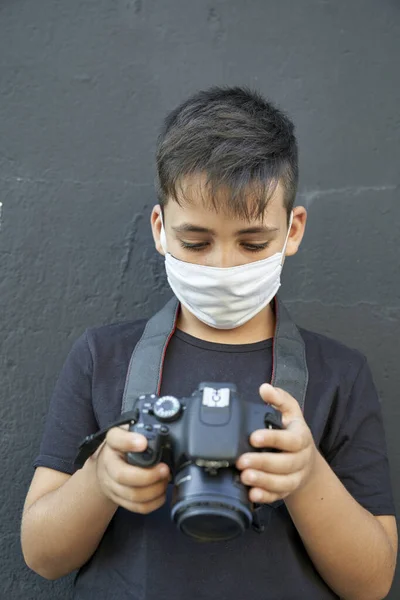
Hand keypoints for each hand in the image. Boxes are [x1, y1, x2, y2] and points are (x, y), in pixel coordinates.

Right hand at [94, 425, 169, 513]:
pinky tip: (161, 493)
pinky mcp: (118, 498)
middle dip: (148, 475)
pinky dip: (152, 503)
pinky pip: (136, 507)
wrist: (107, 463)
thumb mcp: (131, 431)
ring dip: (153, 490)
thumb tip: (163, 433)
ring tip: (165, 480)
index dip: (129, 442)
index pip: (115, 439)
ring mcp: (111, 484)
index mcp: (112, 442)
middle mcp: (108, 463)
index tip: (143, 443)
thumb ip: (142, 430)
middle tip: (164, 469)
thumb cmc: (125, 445)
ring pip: (131, 494)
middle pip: (122, 475)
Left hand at [236, 383, 316, 503]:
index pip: (291, 440)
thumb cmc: (292, 432)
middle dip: (263, 463)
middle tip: (241, 461)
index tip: (253, 437)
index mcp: (301, 437)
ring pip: (283, 482)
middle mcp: (301, 459)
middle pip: (285, 464)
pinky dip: (266, 496)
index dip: (273, 439)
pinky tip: (252, 494)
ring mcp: (295, 477)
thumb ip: (279, 399)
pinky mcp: (287, 490)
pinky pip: (278, 496)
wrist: (306, 460)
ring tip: (244, 477)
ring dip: (263, 481)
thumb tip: (265, 388)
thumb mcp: (290, 412)